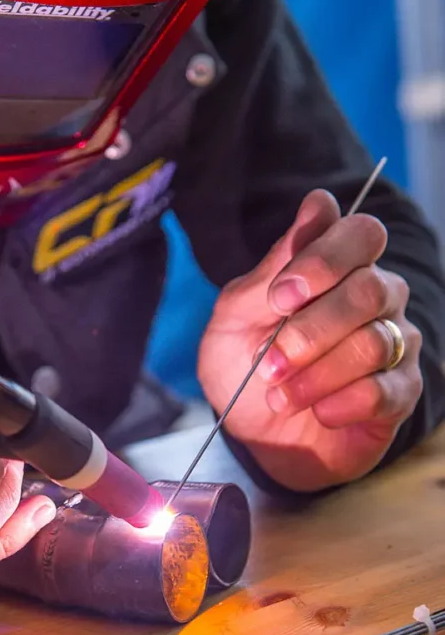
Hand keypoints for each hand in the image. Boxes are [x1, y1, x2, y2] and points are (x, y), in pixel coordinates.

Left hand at [198, 190, 423, 491]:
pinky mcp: (400, 393)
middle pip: (370, 289)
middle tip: (268, 362)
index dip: (324, 260)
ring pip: (374, 342)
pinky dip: (342, 403)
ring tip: (279, 394)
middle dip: (310, 330)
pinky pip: (385, 390)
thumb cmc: (243, 362)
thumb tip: (319, 204)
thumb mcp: (234, 317)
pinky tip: (317, 412)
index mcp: (337, 266)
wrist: (249, 430)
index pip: (361, 234)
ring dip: (317, 373)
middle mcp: (377, 296)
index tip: (279, 297)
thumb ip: (272, 269)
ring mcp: (394, 343)